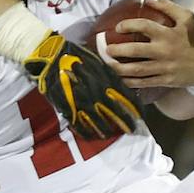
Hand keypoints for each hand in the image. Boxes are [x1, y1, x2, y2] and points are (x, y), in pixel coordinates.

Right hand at [23, 32, 139, 138]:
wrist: (52, 57)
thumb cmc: (77, 56)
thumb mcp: (98, 62)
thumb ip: (111, 74)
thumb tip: (124, 84)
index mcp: (107, 80)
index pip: (127, 98)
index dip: (135, 109)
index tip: (141, 116)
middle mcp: (98, 93)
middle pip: (116, 113)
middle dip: (125, 123)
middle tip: (131, 130)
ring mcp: (83, 102)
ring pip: (99, 122)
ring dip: (107, 130)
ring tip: (111, 134)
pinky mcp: (69, 108)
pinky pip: (80, 125)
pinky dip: (86, 132)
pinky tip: (91, 136)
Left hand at [101, 0, 193, 88]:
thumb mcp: (187, 18)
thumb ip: (168, 7)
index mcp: (169, 34)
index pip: (144, 26)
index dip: (128, 25)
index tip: (118, 27)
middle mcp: (165, 51)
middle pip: (135, 51)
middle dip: (117, 50)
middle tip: (106, 49)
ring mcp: (164, 68)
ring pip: (136, 70)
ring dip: (119, 68)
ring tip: (108, 64)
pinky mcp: (165, 80)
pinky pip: (144, 82)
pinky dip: (130, 81)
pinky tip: (121, 78)